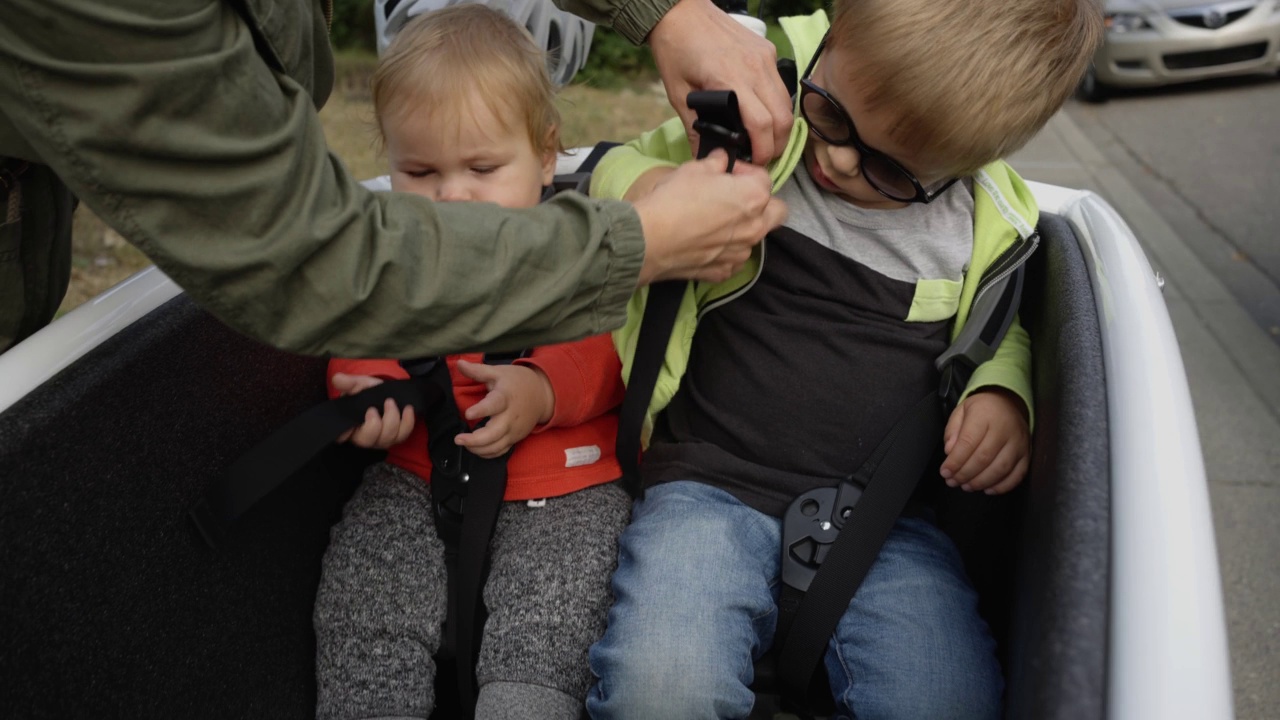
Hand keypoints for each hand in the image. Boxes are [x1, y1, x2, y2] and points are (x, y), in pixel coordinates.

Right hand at [330, 373, 416, 448]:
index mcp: (349, 427)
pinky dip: (408, 422)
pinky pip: (403, 435)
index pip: (341, 437)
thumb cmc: (368, 392)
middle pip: (368, 440)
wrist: (385, 393)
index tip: (352, 422)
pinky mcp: (396, 437)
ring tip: (390, 402)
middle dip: (374, 424)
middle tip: (374, 407)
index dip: (345, 433)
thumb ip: (349, 383)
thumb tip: (337, 378)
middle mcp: (364, 437)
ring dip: (392, 419)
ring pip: (387, 439)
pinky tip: (408, 408)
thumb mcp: (358, 385)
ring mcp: (381, 440)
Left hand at [453, 360, 554, 458]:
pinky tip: (475, 449)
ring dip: (478, 449)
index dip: (481, 410)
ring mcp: (514, 430)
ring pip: (496, 446)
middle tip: (458, 439)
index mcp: (506, 397)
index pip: (494, 405)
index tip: (468, 414)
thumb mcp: (498, 372)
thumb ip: (478, 370)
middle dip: (475, 440)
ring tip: (463, 443)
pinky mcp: (515, 438)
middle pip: (495, 433)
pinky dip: (487, 454)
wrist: (542, 395)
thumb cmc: (517, 382)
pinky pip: (501, 451)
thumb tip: (459, 363)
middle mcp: (511, 416)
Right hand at [633, 150, 786, 283]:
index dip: (744, 171)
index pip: (763, 178)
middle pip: (776, 212)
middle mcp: (755, 227)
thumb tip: (721, 160)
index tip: (727, 172)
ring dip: (742, 229)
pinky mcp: (724, 271)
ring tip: (714, 223)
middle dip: (762, 203)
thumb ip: (715, 163)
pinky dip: (724, 252)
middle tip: (735, 198)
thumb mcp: (693, 169)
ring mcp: (741, 253)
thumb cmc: (672, 200)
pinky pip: (732, 259)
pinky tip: (704, 244)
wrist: (648, 239)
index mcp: (754, 196)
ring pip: (754, 238)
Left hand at [647, 0, 792, 162]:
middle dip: (778, 144)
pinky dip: (777, 105)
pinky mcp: (767, 51)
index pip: (761, 124)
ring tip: (766, 140)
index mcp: (730, 79)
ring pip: (787, 103)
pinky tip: (763, 114)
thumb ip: (693, 126)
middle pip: (783, 118)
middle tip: (763, 158)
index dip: (763, 150)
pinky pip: (781, 85)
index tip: (755, 163)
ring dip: (781, 126)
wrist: (681, 11)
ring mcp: (765, 58)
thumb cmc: (675, 49)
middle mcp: (755, 68)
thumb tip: (704, 155)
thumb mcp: (677, 92)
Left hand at [940, 388, 1029, 494]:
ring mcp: (1019, 442)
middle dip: (965, 474)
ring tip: (966, 486)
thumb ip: (953, 431)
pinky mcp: (1027, 453)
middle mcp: (1005, 429)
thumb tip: (950, 452)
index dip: (955, 461)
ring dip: (981, 482)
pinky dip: (1002, 486)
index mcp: (985, 415)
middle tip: (952, 482)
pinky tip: (987, 489)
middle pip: (984, 458)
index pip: (968, 442)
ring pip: (1001, 469)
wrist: (1007, 402)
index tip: (945, 472)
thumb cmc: (981, 409)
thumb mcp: (961, 411)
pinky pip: (1018, 474)